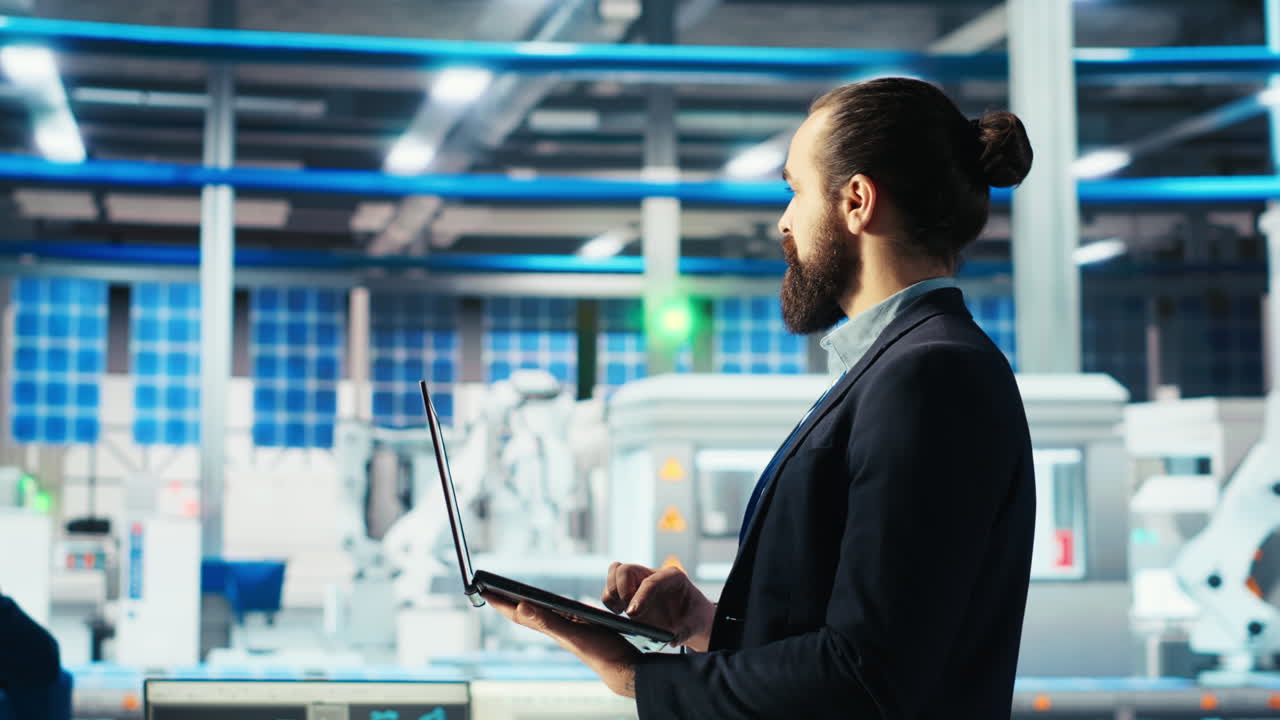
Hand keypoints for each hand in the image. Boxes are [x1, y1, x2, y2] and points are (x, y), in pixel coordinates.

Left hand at [483, 592, 640, 697]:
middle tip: (492, 589)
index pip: (518, 614)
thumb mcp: (572, 634)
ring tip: (513, 595)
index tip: (484, 589)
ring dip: (524, 603)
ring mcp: (566, 629)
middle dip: (507, 601)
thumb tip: (520, 606)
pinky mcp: (578, 628)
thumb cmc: (599, 652)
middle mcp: (554, 628)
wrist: (621, 666)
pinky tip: (550, 605)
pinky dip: (547, 607)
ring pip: (538, 613)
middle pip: (524, 612)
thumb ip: (547, 621)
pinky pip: (555, 614)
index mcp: (549, 627)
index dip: (500, 602)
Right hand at [602, 562, 716, 651]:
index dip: (640, 597)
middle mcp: (652, 574)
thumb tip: (671, 639)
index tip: (632, 615)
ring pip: (614, 573)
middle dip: (622, 592)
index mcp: (673, 577)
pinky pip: (611, 587)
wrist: (689, 617)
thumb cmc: (693, 619)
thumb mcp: (695, 626)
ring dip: (611, 593)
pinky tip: (618, 614)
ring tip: (619, 612)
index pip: (651, 581)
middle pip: (625, 570)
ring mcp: (639, 581)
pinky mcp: (628, 590)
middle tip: (629, 614)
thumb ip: (685, 633)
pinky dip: (609, 599)